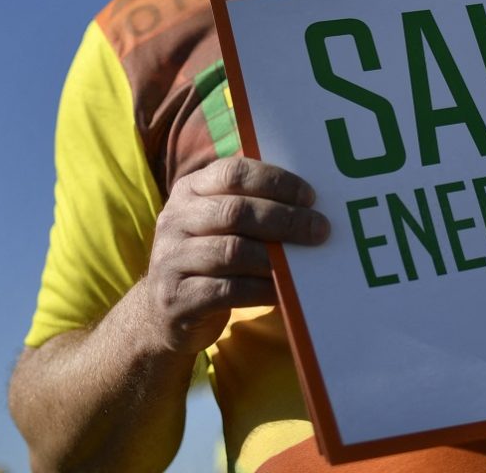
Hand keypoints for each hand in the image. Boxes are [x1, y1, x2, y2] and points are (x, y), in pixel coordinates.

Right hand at [143, 157, 329, 355]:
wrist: (166, 311)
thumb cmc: (208, 258)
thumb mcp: (218, 224)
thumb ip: (251, 206)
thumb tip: (309, 204)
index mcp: (189, 190)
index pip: (233, 173)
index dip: (275, 182)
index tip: (309, 197)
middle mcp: (174, 219)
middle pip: (235, 211)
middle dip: (285, 219)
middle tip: (319, 229)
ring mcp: (171, 259)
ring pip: (232, 251)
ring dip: (276, 257)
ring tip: (306, 262)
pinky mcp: (177, 298)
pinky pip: (228, 291)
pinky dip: (263, 289)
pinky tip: (285, 290)